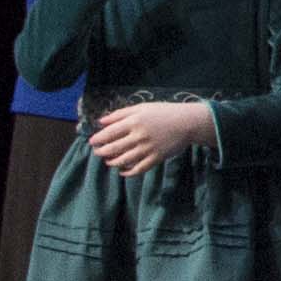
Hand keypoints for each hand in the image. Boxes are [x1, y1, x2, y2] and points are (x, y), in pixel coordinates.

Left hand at [83, 99, 216, 178]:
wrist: (188, 122)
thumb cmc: (164, 112)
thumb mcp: (142, 107)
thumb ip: (120, 114)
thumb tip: (101, 121)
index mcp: (134, 122)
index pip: (109, 133)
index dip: (98, 139)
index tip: (92, 142)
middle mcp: (139, 136)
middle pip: (114, 148)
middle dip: (102, 152)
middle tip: (98, 152)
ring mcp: (148, 149)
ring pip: (124, 160)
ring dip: (112, 162)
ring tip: (109, 161)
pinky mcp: (156, 158)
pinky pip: (139, 169)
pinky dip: (128, 172)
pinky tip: (123, 171)